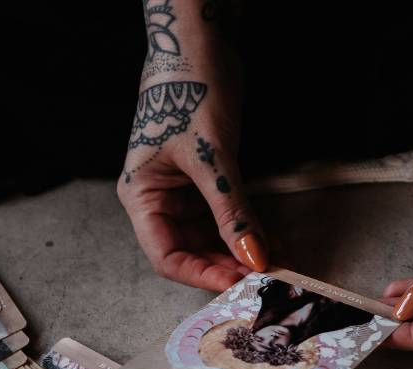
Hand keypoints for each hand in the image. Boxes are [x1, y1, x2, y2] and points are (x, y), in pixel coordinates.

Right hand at [117, 76, 266, 291]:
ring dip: (238, 248)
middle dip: (225, 264)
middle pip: (188, 251)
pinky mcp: (203, 178)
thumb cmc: (189, 89)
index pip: (166, 256)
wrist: (198, 42)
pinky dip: (244, 227)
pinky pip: (222, 214)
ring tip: (272, 257)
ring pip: (208, 236)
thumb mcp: (213, 157)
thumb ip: (232, 211)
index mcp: (141, 195)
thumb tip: (253, 257)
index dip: (202, 274)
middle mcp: (156, 198)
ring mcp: (180, 189)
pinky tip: (268, 236)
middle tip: (262, 273)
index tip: (239, 282)